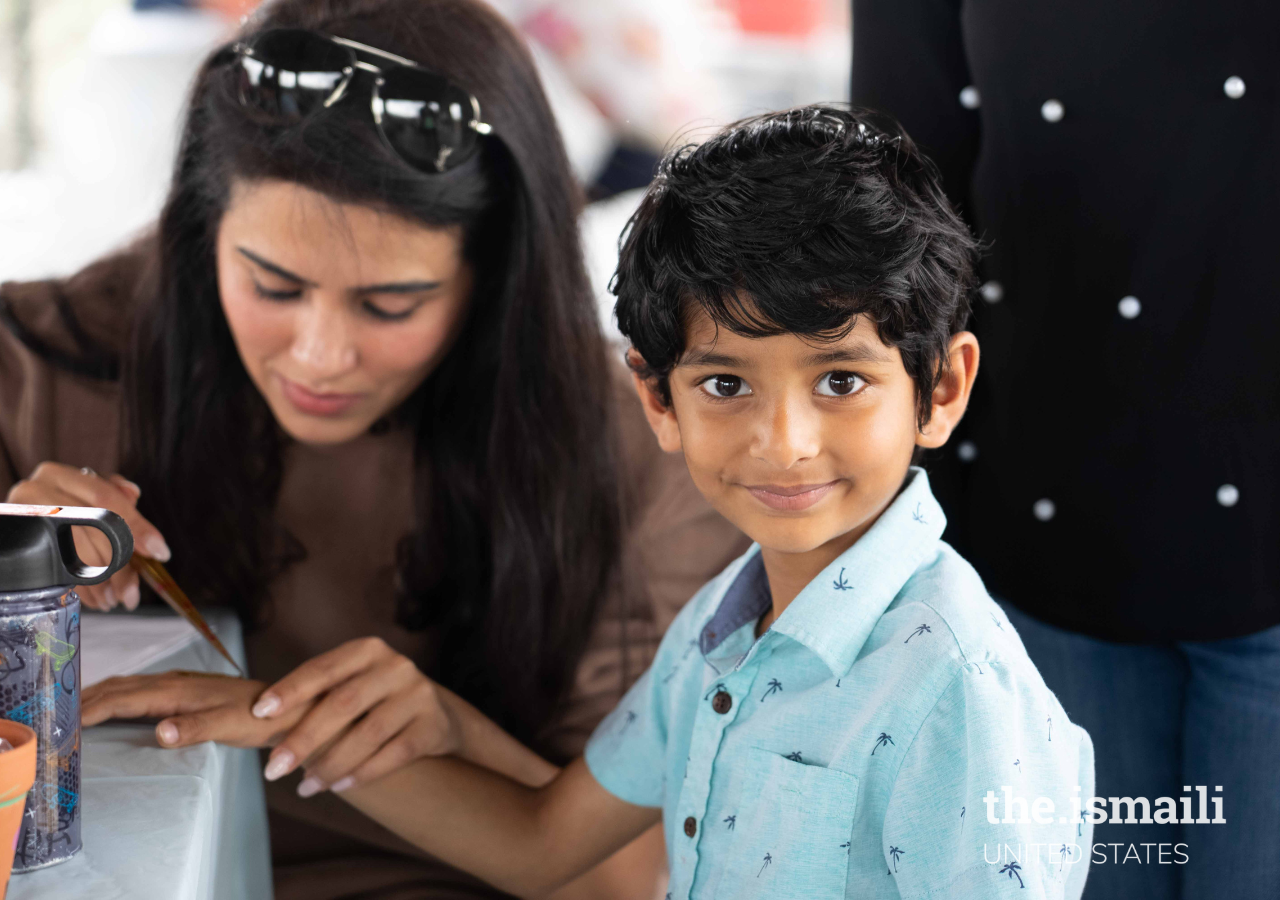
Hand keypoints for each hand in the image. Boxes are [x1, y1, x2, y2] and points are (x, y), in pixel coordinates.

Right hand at [6, 462, 170, 610]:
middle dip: (119, 565)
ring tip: (116, 598)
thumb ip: (118, 499)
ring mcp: (22, 517)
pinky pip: (55, 571)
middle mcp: (36, 491)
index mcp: (60, 475)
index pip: (106, 499)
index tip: (158, 551)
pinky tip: (95, 598)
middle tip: (133, 590)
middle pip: (91, 530)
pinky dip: (80, 588)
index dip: (136, 526)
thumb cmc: (64, 508)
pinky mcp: (16, 543)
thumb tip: (140, 510)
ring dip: (100, 582)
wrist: (24, 519)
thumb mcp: (89, 498)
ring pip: (73, 554)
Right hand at [81, 671, 306, 747]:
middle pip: (119, 687)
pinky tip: (113, 706)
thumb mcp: (229, 725)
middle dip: (84, 698)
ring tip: (72, 709)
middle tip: (54, 715)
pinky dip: (116, 696)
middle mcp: (174, 681)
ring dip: (98, 694)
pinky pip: (140, 690)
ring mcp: (180, 683)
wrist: (287, 707)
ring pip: (128, 685)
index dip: (90, 708)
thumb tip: (159, 732)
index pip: (122, 697)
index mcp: (177, 690)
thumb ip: (195, 729)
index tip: (62, 721)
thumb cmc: (259, 718)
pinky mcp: (185, 690)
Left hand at [250, 637, 461, 797]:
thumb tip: (260, 720)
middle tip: (273, 770)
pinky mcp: (433, 725)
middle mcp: (396, 666)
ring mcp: (418, 694)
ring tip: (305, 787)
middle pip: (343, 703)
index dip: (290, 689)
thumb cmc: (376, 701)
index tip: (259, 713)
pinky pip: (393, 754)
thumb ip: (319, 695)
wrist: (438, 715)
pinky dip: (362, 774)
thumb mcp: (353, 685)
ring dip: (331, 765)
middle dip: (304, 739)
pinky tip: (338, 786)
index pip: (323, 668)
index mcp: (368, 650)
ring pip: (368, 734)